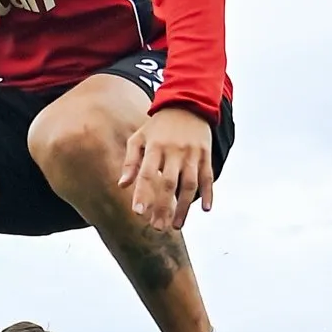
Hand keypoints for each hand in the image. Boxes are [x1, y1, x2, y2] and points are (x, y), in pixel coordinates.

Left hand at [117, 104, 214, 230]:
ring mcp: (193, 154)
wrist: (187, 104)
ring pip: (189, 185)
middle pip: (169, 184)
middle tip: (158, 227)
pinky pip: (208, 177)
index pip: (147, 173)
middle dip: (163, 207)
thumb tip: (122, 185)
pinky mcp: (206, 155)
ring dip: (184, 207)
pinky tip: (205, 209)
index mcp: (155, 147)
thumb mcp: (140, 138)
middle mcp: (174, 151)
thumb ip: (131, 161)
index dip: (143, 193)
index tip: (138, 212)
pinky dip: (208, 193)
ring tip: (177, 226)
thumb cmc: (158, 126)